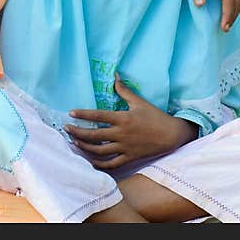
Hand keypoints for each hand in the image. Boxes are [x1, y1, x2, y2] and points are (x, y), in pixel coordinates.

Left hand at [64, 76, 196, 169]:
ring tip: (75, 143)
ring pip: (100, 151)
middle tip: (67, 129)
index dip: (83, 115)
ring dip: (85, 148)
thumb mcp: (139, 102)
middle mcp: (121, 134)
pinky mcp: (130, 158)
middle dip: (78, 133)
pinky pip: (112, 164)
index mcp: (123, 119)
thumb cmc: (155, 116)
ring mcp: (125, 148)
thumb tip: (114, 75)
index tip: (71, 113)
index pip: (98, 116)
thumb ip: (124, 90)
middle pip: (94, 136)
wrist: (171, 135)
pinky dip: (100, 164)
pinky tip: (90, 161)